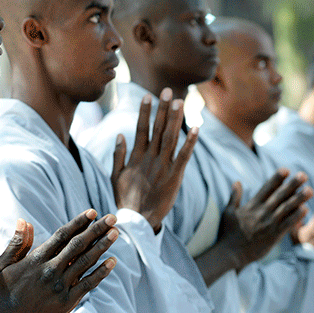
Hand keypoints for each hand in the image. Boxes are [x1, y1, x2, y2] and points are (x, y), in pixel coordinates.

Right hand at [0, 209, 118, 312]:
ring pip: (86, 262)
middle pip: (79, 245)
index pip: (62, 235)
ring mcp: (60, 286)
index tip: (92, 213)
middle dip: (97, 229)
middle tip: (112, 218)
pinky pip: (88, 284)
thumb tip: (25, 220)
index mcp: (36, 259)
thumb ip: (17, 242)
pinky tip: (112, 262)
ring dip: (102, 246)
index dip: (79, 222)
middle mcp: (51, 270)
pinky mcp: (66, 302)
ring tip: (115, 233)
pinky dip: (101, 273)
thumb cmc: (2, 292)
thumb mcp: (3, 263)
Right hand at [111, 88, 197, 230]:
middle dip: (163, 109)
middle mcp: (150, 158)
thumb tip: (121, 134)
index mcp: (136, 156)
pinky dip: (190, 142)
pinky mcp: (175, 177)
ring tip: (180, 102)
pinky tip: (196, 128)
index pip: (142, 128)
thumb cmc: (126, 199)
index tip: (148, 96)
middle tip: (168, 91)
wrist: (137, 221)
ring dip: (176, 119)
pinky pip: (184, 156)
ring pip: (171, 138)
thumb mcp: (116, 175)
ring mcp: (163, 166)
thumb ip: (118, 154)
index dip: (145, 112)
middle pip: (158, 128)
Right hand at [216, 170, 311, 269]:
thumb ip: (234, 196)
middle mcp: (262, 212)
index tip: (286, 170)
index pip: (267, 188)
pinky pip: (288, 224)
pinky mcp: (274, 236)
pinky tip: (305, 209)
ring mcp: (269, 223)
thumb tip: (237, 182)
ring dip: (299, 198)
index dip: (277, 178)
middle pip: (280, 195)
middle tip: (303, 175)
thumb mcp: (228, 211)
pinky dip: (296, 216)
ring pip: (287, 208)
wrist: (231, 252)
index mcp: (252, 205)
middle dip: (293, 184)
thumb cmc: (228, 232)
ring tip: (310, 190)